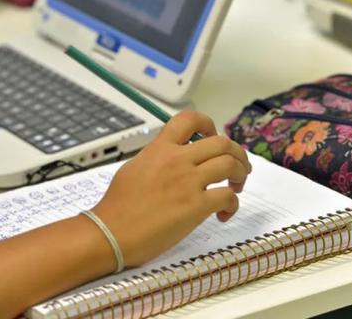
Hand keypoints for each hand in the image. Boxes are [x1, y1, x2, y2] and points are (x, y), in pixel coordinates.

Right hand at [91, 111, 251, 266]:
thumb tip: (173, 158)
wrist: (111, 232)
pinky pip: (228, 197)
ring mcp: (188, 182)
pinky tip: (223, 213)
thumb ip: (157, 157)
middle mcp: (177, 160)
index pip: (190, 120)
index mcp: (160, 148)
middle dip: (237, 153)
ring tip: (236, 187)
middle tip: (238, 167)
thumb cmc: (117, 205)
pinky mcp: (196, 206)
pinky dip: (233, 204)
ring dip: (240, 175)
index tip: (214, 136)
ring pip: (230, 165)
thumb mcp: (135, 167)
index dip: (209, 124)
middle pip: (222, 143)